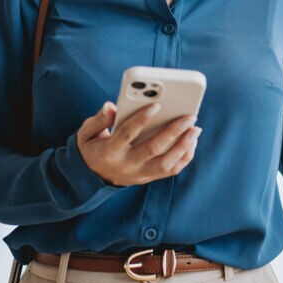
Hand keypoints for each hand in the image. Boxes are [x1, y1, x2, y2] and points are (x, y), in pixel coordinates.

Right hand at [76, 101, 201, 185]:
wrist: (92, 178)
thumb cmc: (93, 148)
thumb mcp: (86, 134)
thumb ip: (98, 120)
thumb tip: (111, 107)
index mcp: (109, 151)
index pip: (127, 134)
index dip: (141, 119)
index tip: (157, 104)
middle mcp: (126, 165)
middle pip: (153, 149)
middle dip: (173, 131)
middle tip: (189, 116)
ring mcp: (139, 174)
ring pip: (166, 163)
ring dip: (184, 146)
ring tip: (196, 129)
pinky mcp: (148, 178)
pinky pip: (171, 171)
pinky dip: (185, 157)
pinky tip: (192, 142)